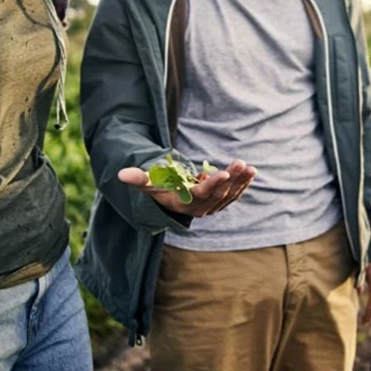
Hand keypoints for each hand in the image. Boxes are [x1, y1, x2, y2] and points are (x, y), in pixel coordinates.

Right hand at [118, 159, 256, 217]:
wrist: (172, 200)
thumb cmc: (160, 189)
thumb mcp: (150, 184)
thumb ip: (138, 178)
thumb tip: (120, 174)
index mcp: (185, 203)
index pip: (201, 195)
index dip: (213, 185)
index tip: (224, 174)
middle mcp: (201, 208)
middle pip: (219, 193)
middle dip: (231, 178)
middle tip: (240, 163)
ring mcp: (213, 206)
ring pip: (229, 194)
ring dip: (240, 181)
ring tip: (248, 166)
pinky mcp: (221, 202)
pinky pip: (234, 194)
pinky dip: (243, 184)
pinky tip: (250, 172)